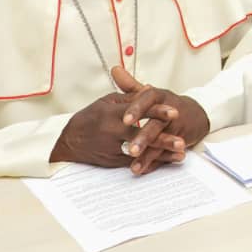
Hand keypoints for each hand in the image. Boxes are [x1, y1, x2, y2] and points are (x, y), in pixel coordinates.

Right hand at [49, 92, 183, 168]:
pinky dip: (152, 162)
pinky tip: (169, 161)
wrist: (69, 142)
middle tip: (182, 140)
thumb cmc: (90, 118)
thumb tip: (150, 89)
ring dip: (161, 153)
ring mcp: (113, 148)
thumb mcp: (107, 102)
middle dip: (162, 139)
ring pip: (140, 152)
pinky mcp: (114, 161)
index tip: (175, 112)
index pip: (138, 111)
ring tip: (181, 154)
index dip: (156, 111)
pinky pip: (135, 162)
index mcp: (112, 113)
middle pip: (140, 135)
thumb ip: (130, 97)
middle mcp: (112, 131)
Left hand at [112, 66, 210, 174]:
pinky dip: (155, 162)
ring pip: (162, 141)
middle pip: (156, 124)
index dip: (138, 109)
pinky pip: (166, 153)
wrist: (198, 113)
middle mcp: (170, 111)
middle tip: (131, 147)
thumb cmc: (168, 104)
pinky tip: (142, 169)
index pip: (148, 100)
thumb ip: (131, 85)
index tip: (125, 119)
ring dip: (149, 154)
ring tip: (134, 164)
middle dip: (144, 137)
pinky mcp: (182, 140)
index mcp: (160, 96)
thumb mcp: (151, 93)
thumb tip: (114, 70)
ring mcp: (177, 127)